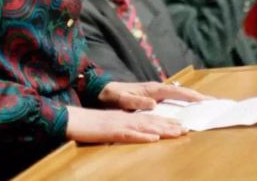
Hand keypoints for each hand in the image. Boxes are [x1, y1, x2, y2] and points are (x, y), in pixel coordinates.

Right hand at [65, 106, 185, 143]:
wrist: (70, 120)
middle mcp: (124, 119)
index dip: (164, 122)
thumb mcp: (107, 128)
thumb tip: (134, 134)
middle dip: (169, 125)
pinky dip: (142, 136)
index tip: (179, 126)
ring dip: (162, 129)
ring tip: (177, 132)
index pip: (148, 119)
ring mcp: (118, 124)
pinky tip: (153, 138)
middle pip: (150, 122)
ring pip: (144, 126)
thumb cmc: (87, 126)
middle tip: (186, 129)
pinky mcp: (111, 132)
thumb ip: (120, 130)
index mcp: (123, 118)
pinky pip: (129, 134)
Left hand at [98, 81, 208, 110]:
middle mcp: (157, 88)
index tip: (205, 100)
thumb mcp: (121, 99)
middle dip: (199, 96)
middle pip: (182, 92)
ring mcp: (156, 92)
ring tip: (208, 104)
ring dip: (193, 99)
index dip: (191, 96)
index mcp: (153, 88)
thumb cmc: (112, 95)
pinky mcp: (154, 96)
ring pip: (179, 95)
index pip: (177, 92)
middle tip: (215, 102)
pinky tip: (190, 107)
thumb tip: (153, 103)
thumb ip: (135, 102)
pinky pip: (173, 99)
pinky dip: (184, 101)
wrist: (103, 91)